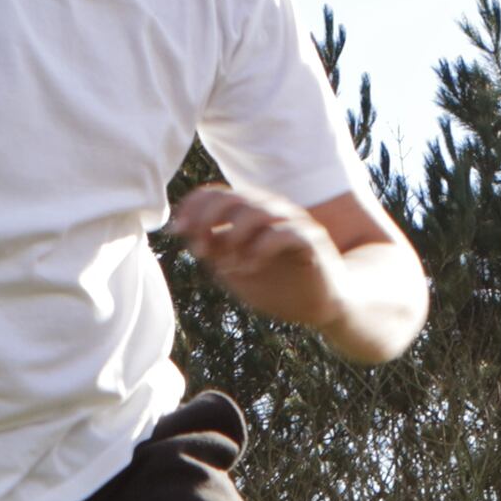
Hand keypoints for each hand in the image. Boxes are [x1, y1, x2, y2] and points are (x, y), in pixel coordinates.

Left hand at [167, 180, 339, 324]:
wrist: (323, 305)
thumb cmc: (279, 285)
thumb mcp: (237, 270)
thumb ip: (214, 251)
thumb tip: (186, 234)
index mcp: (250, 214)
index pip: (216, 195)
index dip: (192, 208)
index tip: (177, 232)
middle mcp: (271, 211)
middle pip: (233, 198)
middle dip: (208, 220)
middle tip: (201, 250)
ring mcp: (293, 223)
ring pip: (258, 210)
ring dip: (234, 236)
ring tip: (229, 264)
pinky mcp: (312, 241)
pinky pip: (284, 232)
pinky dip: (261, 247)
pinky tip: (250, 267)